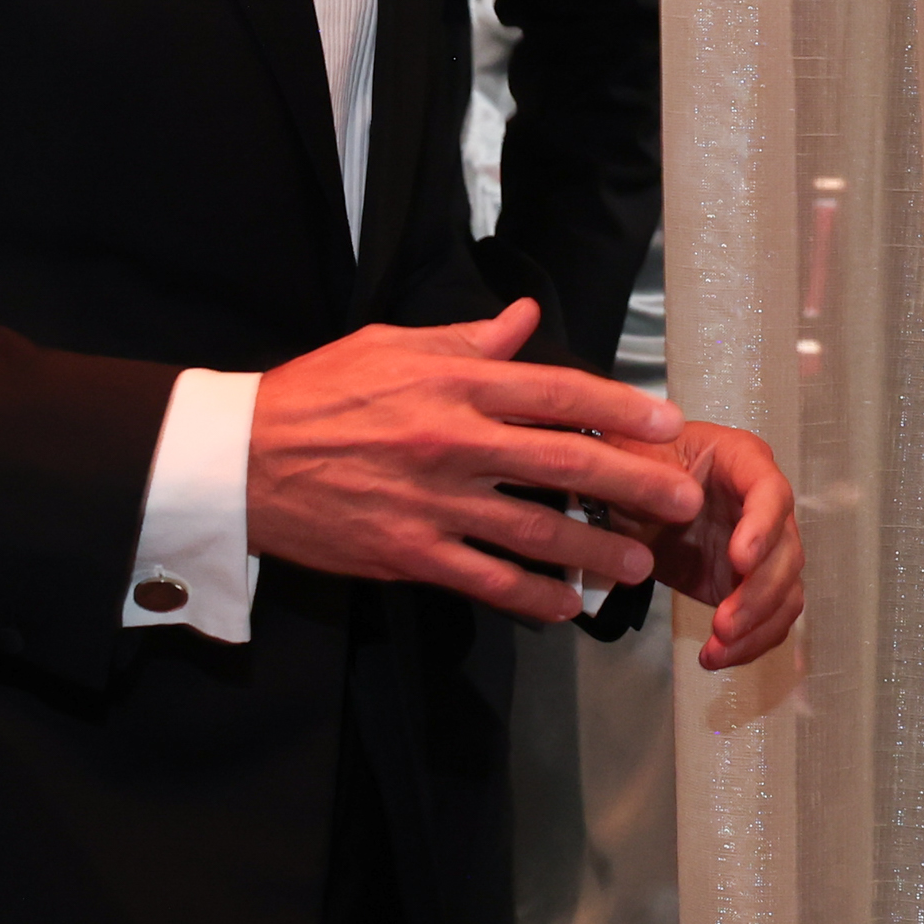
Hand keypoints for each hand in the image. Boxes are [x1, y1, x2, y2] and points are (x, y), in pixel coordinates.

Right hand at [246, 298, 709, 622]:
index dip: (620, 408)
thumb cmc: (316, 393)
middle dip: (632, 483)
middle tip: (681, 499)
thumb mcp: (389, 346)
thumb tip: (524, 318)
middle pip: (563, 462)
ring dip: (595, 550)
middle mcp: (451, 441)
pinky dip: (532, 596)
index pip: (555, 392)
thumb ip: (466, 340)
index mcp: (451, 384)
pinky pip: (486, 580)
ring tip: (639, 563)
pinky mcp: (409, 553)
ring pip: (535, 530)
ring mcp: (433, 503)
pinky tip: (566, 605)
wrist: (242, 458)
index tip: (666, 421)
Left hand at [603, 423, 802, 669]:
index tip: (740, 560)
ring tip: (719, 646)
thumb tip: (692, 502)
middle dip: (759, 592)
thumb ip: (658, 474)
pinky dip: (750, 643)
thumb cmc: (633, 461)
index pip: (771, 492)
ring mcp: (762, 548)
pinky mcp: (749, 585)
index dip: (763, 527)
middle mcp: (765, 505)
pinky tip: (717, 656)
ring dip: (758, 625)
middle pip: (787, 551)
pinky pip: (768, 619)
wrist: (622, 496)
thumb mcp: (635, 454)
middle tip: (725, 622)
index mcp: (743, 461)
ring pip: (786, 591)